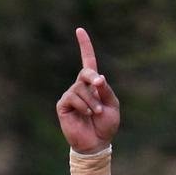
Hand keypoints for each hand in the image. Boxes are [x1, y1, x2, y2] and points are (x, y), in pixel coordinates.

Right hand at [56, 27, 119, 152]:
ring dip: (92, 101)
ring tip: (96, 113)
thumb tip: (98, 76)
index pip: (88, 62)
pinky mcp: (63, 105)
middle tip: (99, 86)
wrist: (97, 144)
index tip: (79, 30)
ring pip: (80, 89)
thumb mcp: (113, 106)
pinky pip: (73, 98)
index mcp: (93, 86)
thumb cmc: (106, 126)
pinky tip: (87, 114)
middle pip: (85, 73)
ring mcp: (71, 96)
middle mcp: (80, 88)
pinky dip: (83, 106)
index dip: (84, 46)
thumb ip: (106, 91)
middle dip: (93, 78)